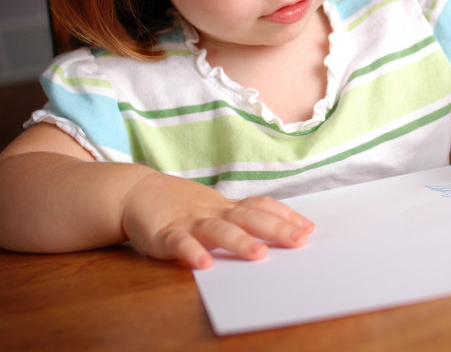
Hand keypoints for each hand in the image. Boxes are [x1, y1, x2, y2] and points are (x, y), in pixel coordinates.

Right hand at [120, 173, 314, 268]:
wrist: (136, 193)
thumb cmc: (182, 206)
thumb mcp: (215, 209)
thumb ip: (241, 218)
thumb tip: (280, 230)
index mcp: (227, 207)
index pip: (262, 207)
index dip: (285, 216)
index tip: (308, 227)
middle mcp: (214, 212)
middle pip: (249, 218)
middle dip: (276, 229)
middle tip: (298, 240)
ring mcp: (190, 222)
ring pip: (219, 230)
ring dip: (240, 241)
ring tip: (258, 254)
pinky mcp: (165, 234)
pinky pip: (180, 243)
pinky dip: (192, 252)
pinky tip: (204, 264)